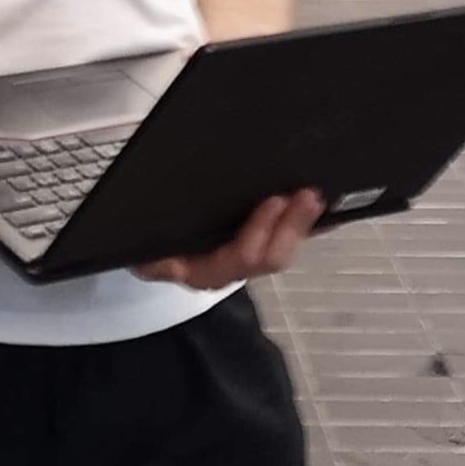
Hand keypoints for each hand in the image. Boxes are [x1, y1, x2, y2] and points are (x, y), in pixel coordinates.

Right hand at [137, 187, 326, 289]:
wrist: (135, 243)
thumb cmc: (141, 241)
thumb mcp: (142, 246)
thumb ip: (153, 255)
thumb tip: (165, 260)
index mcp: (195, 269)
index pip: (235, 259)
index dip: (259, 233)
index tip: (274, 201)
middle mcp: (221, 270)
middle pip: (266, 258)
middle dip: (291, 227)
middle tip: (307, 195)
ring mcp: (239, 261)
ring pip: (278, 252)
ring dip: (301, 226)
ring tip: (317, 198)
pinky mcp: (254, 248)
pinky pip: (284, 242)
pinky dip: (308, 229)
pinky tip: (329, 214)